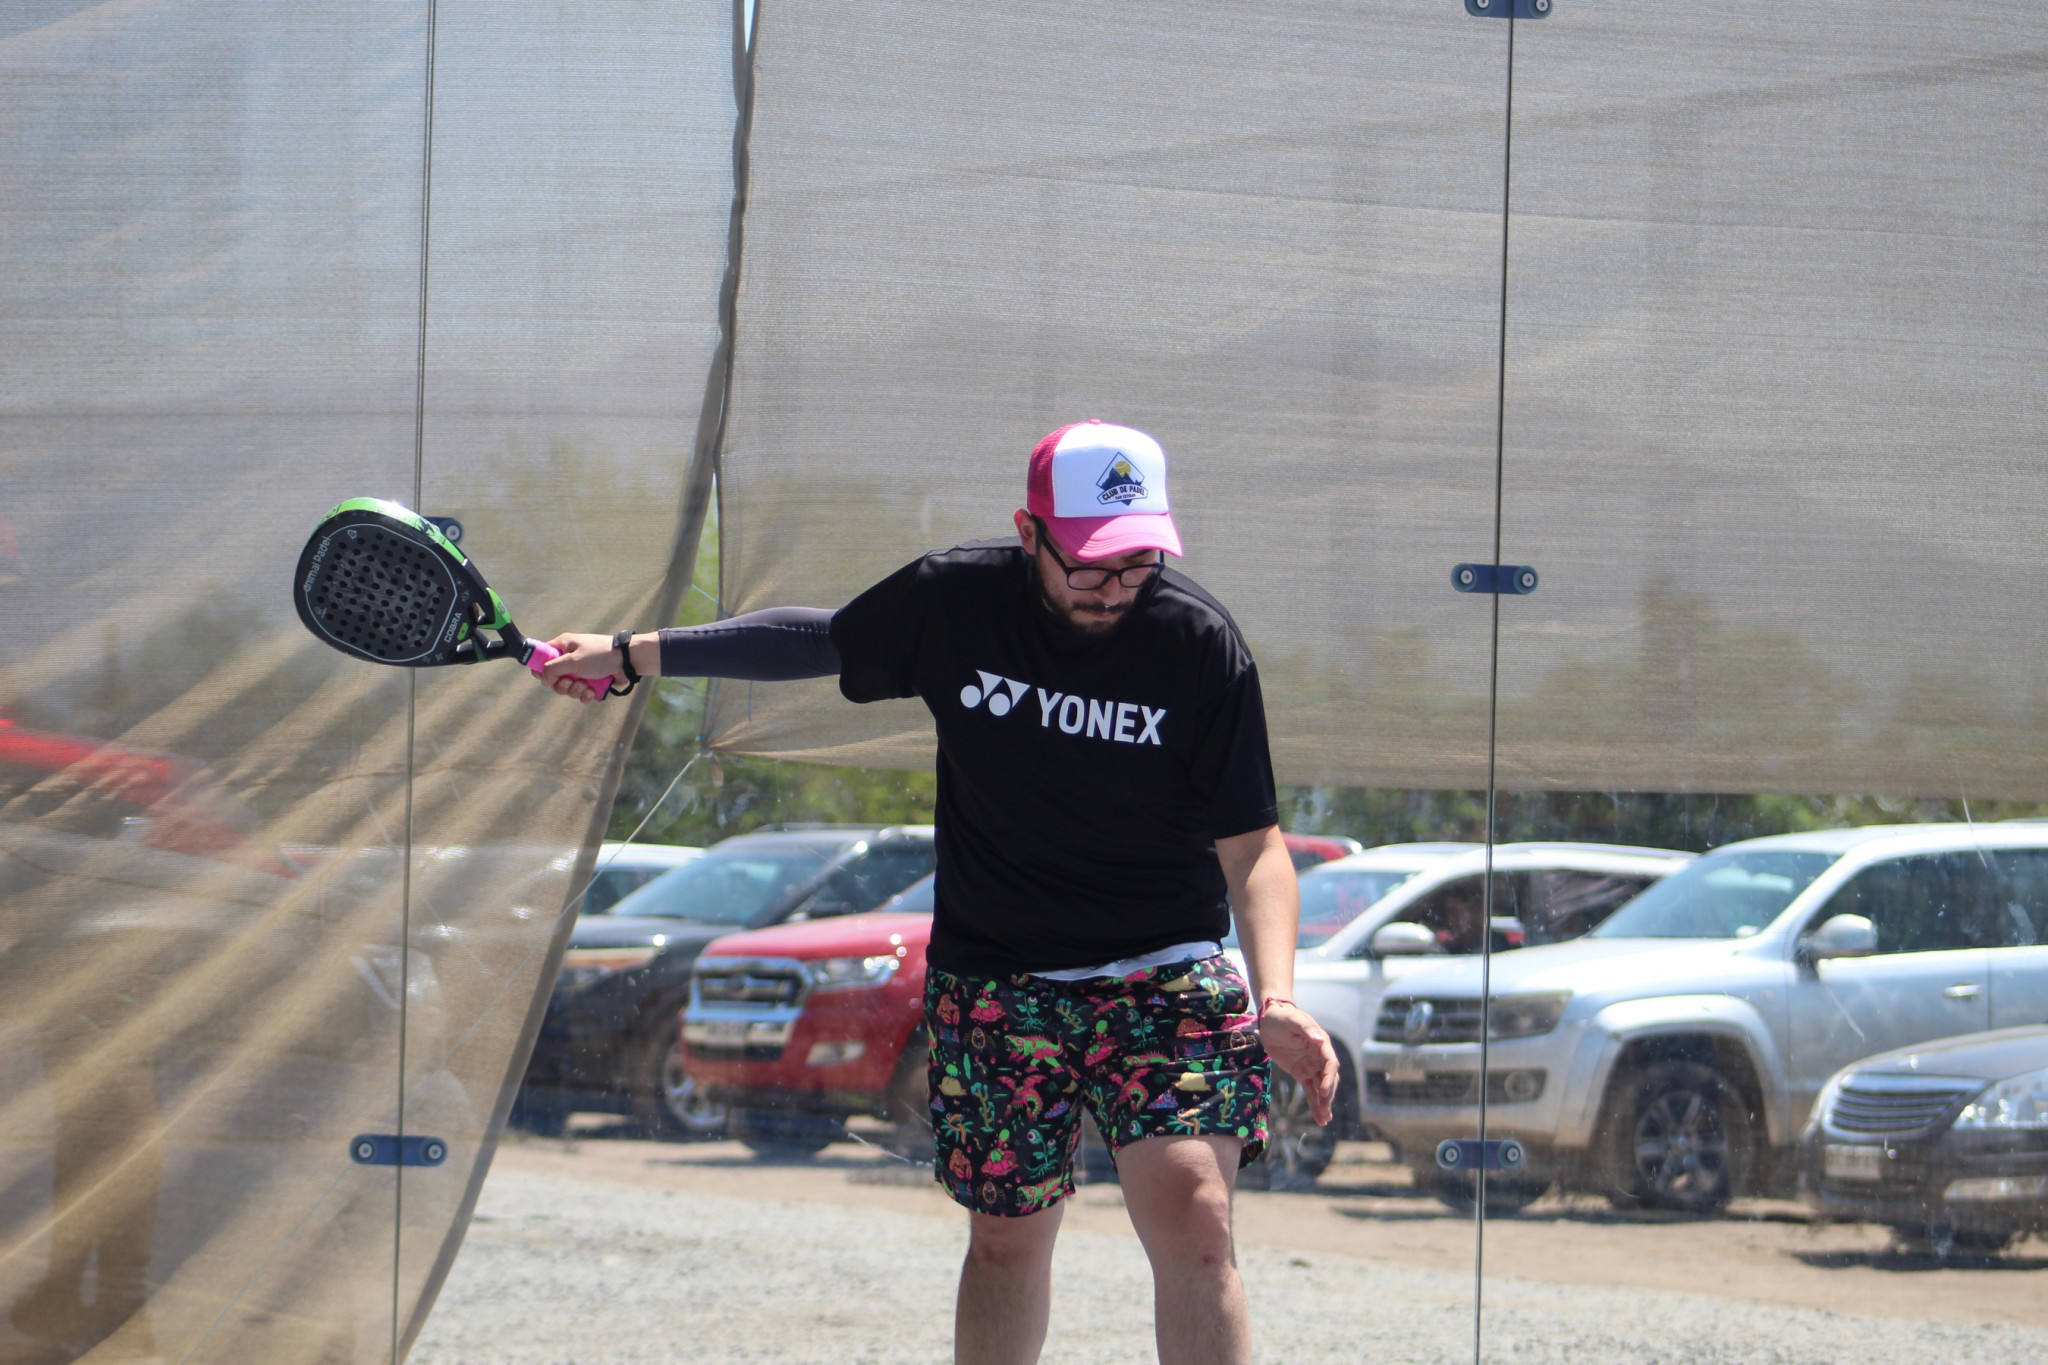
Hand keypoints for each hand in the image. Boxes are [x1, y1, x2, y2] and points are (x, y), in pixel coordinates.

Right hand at [536, 632, 620, 703]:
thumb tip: (543, 679)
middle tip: (570, 681)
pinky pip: (581, 694)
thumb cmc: (600, 655)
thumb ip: (553, 668)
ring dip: (575, 690)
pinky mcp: (591, 681)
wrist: (627, 661)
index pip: (543, 657)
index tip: (544, 678)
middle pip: (554, 678)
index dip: (540, 668)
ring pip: (568, 688)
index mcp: (564, 646)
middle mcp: (571, 658)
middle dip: (561, 684)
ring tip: (586, 685)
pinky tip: (593, 691)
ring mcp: (581, 671)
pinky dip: (586, 695)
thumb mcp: (573, 660)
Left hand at [1257, 1002, 1338, 1125]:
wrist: (1269, 1019)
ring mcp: (1311, 1066)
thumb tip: (1320, 1039)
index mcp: (1321, 1044)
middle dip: (1328, 1095)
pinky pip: (1310, 1090)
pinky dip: (1314, 1103)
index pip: (1331, 1063)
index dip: (1329, 1079)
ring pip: (1321, 1088)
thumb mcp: (1293, 1019)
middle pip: (1328, 1079)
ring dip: (1323, 1104)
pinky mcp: (1301, 1073)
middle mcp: (1319, 1057)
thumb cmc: (1282, 1016)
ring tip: (1324, 1120)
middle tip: (1324, 1110)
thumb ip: (1306, 1028)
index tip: (1325, 1092)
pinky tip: (1319, 1117)